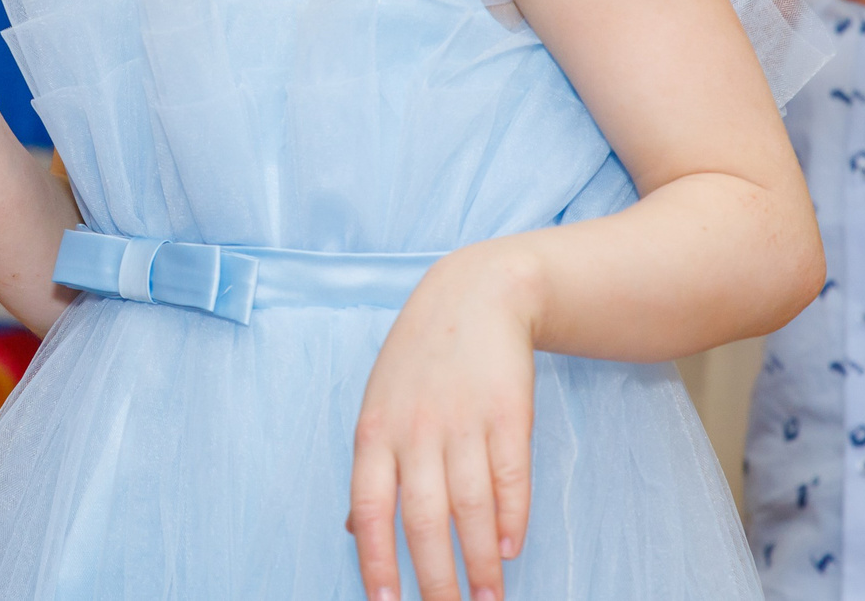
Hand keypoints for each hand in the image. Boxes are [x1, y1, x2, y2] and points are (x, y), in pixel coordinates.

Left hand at [348, 246, 540, 600]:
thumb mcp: (380, 404)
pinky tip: (509, 548)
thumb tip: (354, 531)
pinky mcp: (508, 411)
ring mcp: (462, 420)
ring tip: (487, 599)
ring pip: (468, 505)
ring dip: (478, 560)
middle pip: (422, 518)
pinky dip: (511, 516)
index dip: (375, 558)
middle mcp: (415, 429)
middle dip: (435, 578)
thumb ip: (372, 469)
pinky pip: (508, 475)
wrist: (475, 294)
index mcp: (374, 431)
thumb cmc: (419, 360)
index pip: (369, 507)